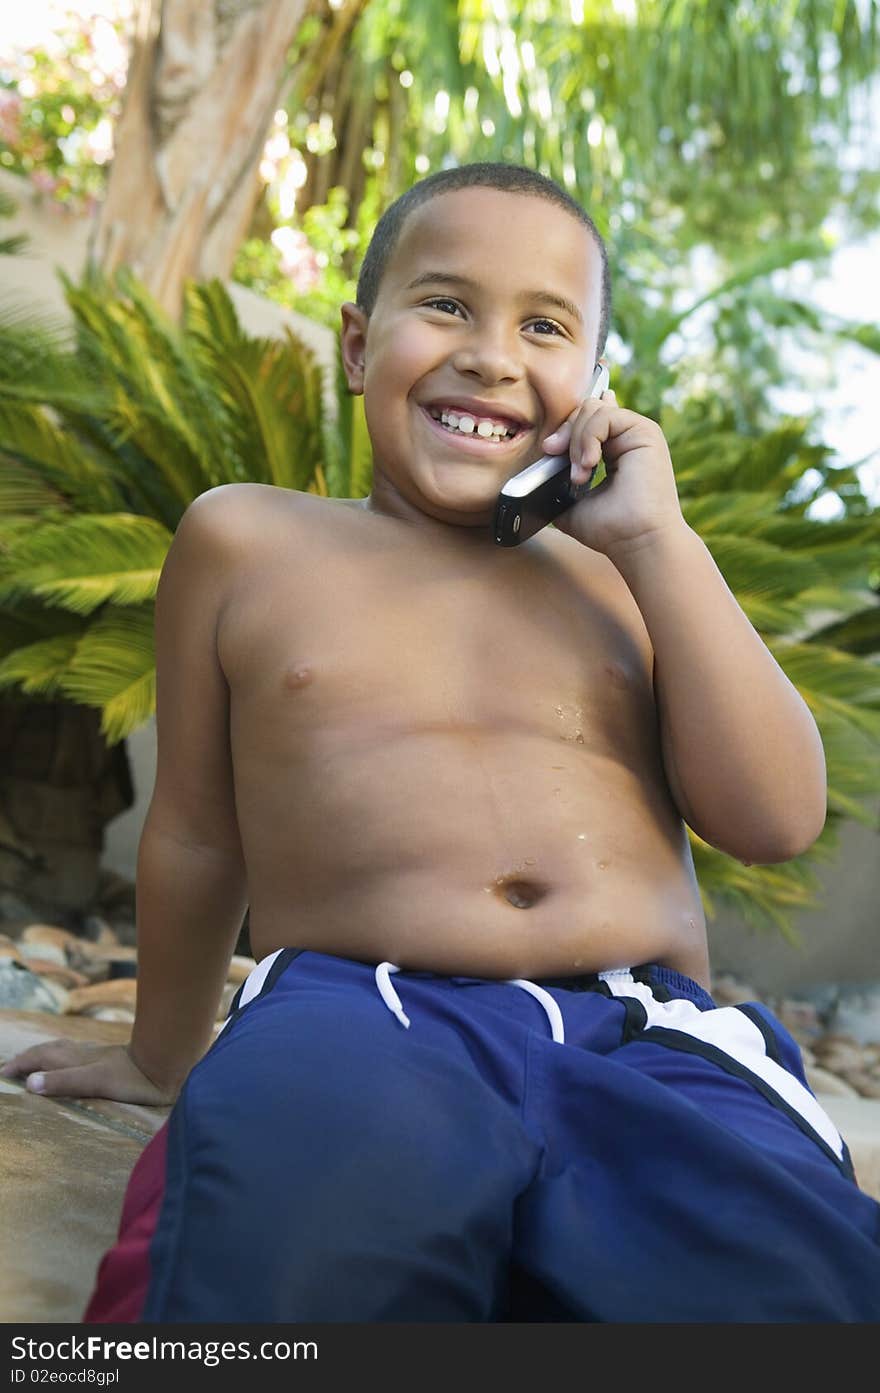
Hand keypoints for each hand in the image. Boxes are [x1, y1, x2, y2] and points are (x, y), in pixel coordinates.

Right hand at [1, 1039, 179, 1105]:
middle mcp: (85, 1055)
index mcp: (78, 1060)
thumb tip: (30, 1083)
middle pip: (50, 1051)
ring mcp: (99, 1056)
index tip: (4, 1073)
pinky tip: (74, 1064)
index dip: (21, 1064)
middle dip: (29, 1058)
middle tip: (11, 1068)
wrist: (170, 1063)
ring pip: (65, 1052)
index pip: (41, 1058)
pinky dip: (65, 1059)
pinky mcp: (112, 1060)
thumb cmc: (137, 1077)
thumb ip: (66, 1082)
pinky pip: (78, 1056)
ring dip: (45, 1056)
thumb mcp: (98, 1082)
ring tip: (34, 1064)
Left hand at [542, 388, 686, 557]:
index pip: (585, 420)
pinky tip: (589, 464)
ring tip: (580, 475)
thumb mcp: (571, 503)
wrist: (637, 542)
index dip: (565, 428)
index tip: (549, 449)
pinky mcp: (645, 431)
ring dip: (575, 441)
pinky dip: (588, 438)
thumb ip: (557, 482)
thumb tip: (534, 470)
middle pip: (585, 410)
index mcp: (613, 451)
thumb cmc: (610, 531)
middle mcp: (626, 438)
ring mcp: (636, 433)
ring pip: (592, 410)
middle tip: (553, 454)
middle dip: (564, 431)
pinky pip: (604, 415)